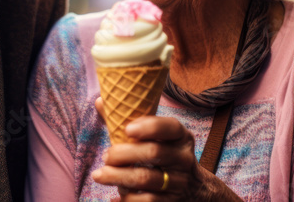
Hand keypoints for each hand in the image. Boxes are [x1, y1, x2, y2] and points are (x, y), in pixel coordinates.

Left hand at [91, 98, 240, 201]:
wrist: (194, 189)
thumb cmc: (164, 155)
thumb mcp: (156, 138)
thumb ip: (128, 121)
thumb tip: (101, 101)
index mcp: (181, 136)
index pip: (170, 127)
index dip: (149, 126)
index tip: (127, 128)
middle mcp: (184, 158)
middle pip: (153, 152)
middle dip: (124, 153)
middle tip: (106, 156)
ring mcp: (179, 182)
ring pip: (146, 179)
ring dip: (117, 176)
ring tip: (99, 175)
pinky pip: (147, 201)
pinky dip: (127, 199)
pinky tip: (115, 196)